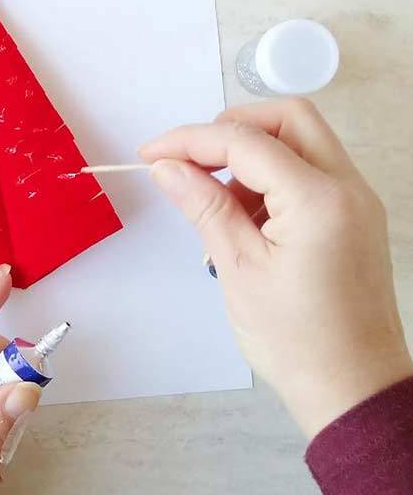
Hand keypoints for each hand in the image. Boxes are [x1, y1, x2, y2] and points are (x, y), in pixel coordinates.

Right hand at [140, 98, 412, 436]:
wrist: (352, 388)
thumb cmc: (297, 339)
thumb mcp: (238, 267)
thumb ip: (203, 206)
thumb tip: (166, 167)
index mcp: (319, 199)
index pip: (245, 141)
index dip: (190, 140)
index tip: (150, 154)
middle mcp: (347, 187)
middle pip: (287, 118)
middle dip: (231, 127)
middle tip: (189, 159)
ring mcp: (355, 200)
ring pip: (300, 140)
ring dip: (251, 153)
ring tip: (214, 200)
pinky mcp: (352, 217)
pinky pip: (309, 172)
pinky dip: (270, 176)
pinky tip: (242, 215)